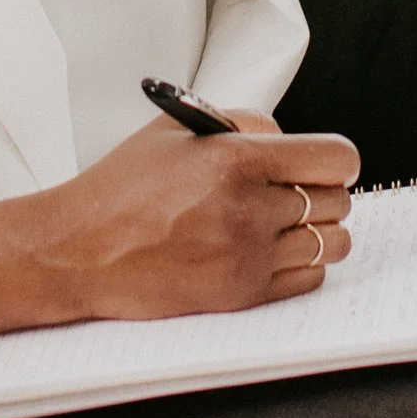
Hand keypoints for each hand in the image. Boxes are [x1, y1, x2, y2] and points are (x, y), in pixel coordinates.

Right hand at [35, 109, 357, 317]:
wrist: (79, 252)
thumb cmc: (119, 190)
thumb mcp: (175, 130)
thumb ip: (240, 123)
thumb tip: (287, 138)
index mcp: (235, 160)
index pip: (335, 159)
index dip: (337, 161)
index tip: (326, 165)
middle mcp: (247, 208)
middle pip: (337, 201)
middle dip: (322, 193)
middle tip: (298, 192)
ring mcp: (248, 255)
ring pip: (332, 243)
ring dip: (318, 231)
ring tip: (289, 225)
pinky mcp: (243, 294)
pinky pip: (310, 278)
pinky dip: (302, 264)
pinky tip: (273, 252)